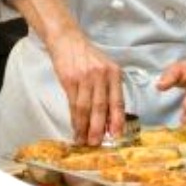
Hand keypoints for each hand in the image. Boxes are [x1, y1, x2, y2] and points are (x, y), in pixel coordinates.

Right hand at [44, 26, 123, 145]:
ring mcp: (85, 77)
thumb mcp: (104, 69)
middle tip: (97, 144)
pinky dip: (74, 119)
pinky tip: (75, 128)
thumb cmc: (88, 58)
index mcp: (114, 73)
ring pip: (86, 108)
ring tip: (84, 140)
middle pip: (101, 107)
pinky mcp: (70, 80)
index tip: (116, 136)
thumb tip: (110, 120)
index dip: (117, 120)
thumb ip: (109, 91)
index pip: (118, 101)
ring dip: (84, 127)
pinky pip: (73, 104)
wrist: (67, 41)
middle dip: (99, 128)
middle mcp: (101, 75)